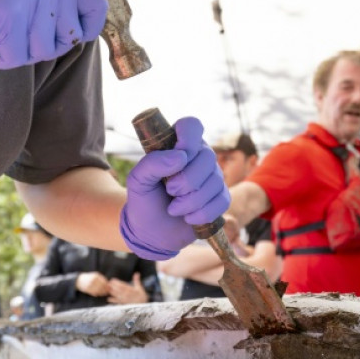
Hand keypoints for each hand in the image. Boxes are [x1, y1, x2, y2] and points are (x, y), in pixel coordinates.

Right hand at [0, 0, 107, 68]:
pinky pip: (17, 57)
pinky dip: (1, 58)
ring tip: (0, 34)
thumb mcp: (29, 5)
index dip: (87, 29)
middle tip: (16, 34)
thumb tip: (83, 34)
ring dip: (19, 53)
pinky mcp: (9, 16)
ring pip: (43, 51)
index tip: (66, 36)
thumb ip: (56, 14)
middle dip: (43, 48)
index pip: (97, 6)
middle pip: (70, 39)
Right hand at [75, 271, 108, 296]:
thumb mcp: (95, 275)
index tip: (109, 287)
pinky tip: (98, 294)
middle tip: (107, 292)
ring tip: (103, 294)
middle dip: (105, 290)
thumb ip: (101, 278)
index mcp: (96, 276)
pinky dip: (97, 294)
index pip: (104, 281)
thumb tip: (108, 283)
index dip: (107, 285)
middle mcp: (93, 280)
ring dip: (102, 293)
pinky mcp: (87, 289)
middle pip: (102, 286)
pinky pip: (94, 293)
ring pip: (98, 290)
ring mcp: (90, 285)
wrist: (78, 280)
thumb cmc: (89, 277)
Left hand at [107, 273, 147, 304]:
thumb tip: (137, 273)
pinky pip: (118, 302)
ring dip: (112, 292)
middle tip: (108, 283)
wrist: (143, 306)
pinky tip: (109, 299)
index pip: (123, 285)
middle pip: (119, 290)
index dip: (117, 282)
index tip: (112, 280)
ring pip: (118, 295)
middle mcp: (128, 295)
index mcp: (131, 290)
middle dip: (113, 286)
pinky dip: (113, 301)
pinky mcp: (124, 304)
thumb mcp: (139, 287)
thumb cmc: (141, 296)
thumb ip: (137, 280)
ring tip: (108, 289)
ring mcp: (126, 300)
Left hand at [120, 117, 229, 259]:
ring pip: (215, 182)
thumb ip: (151, 164)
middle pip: (207, 157)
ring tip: (174, 209)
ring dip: (191, 201)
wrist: (152, 232)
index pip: (192, 126)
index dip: (189, 139)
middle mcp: (198, 157)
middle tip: (170, 191)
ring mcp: (212, 177)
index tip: (179, 157)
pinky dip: (202, 213)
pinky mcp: (220, 198)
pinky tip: (188, 218)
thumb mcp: (138, 181)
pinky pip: (222, 201)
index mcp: (178, 145)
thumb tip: (180, 157)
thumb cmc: (145, 201)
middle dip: (187, 180)